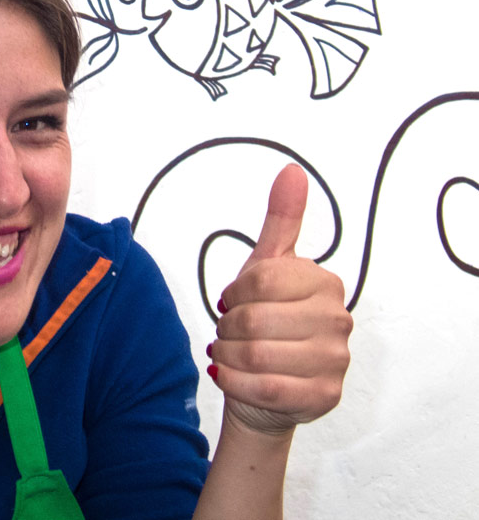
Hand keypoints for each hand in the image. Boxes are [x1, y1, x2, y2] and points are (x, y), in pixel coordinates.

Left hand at [208, 164, 352, 434]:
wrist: (266, 390)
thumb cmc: (265, 321)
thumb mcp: (268, 268)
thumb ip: (282, 219)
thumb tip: (292, 170)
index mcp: (325, 283)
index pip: (261, 280)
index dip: (236, 293)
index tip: (235, 301)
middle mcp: (339, 321)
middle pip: (253, 319)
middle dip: (228, 328)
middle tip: (230, 333)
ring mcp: (336, 361)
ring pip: (255, 355)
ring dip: (228, 355)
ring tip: (231, 353)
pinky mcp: (323, 397)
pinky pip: (262, 387)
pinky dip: (233, 381)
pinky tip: (229, 374)